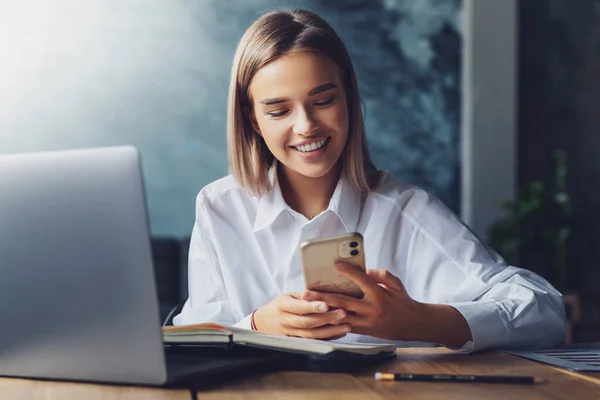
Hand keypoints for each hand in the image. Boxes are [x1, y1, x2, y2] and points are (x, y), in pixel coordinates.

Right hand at [253, 293, 350, 339]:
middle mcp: (286, 321)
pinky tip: (340, 334)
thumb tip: (325, 288)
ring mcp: (291, 333)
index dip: (312, 307)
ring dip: (330, 331)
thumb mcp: (289, 296)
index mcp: (283, 305)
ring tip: (346, 326)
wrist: (264, 323)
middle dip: (326, 319)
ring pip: (312, 335)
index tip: (326, 304)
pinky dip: (328, 338)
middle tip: (343, 313)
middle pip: (307, 322)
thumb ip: (304, 295)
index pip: (299, 307)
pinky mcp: (296, 342)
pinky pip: (314, 342)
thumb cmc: (281, 305)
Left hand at [302, 263, 471, 346]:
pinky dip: (332, 322)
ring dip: (323, 312)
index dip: (348, 271)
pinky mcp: (364, 331)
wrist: (414, 325)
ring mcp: (367, 322)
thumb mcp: (397, 285)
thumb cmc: (404, 301)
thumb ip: (382, 275)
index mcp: (379, 295)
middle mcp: (371, 309)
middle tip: (305, 293)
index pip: (361, 280)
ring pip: (340, 317)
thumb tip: (366, 270)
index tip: (335, 264)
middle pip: (343, 301)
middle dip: (322, 297)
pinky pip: (345, 327)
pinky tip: (318, 318)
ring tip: (307, 307)